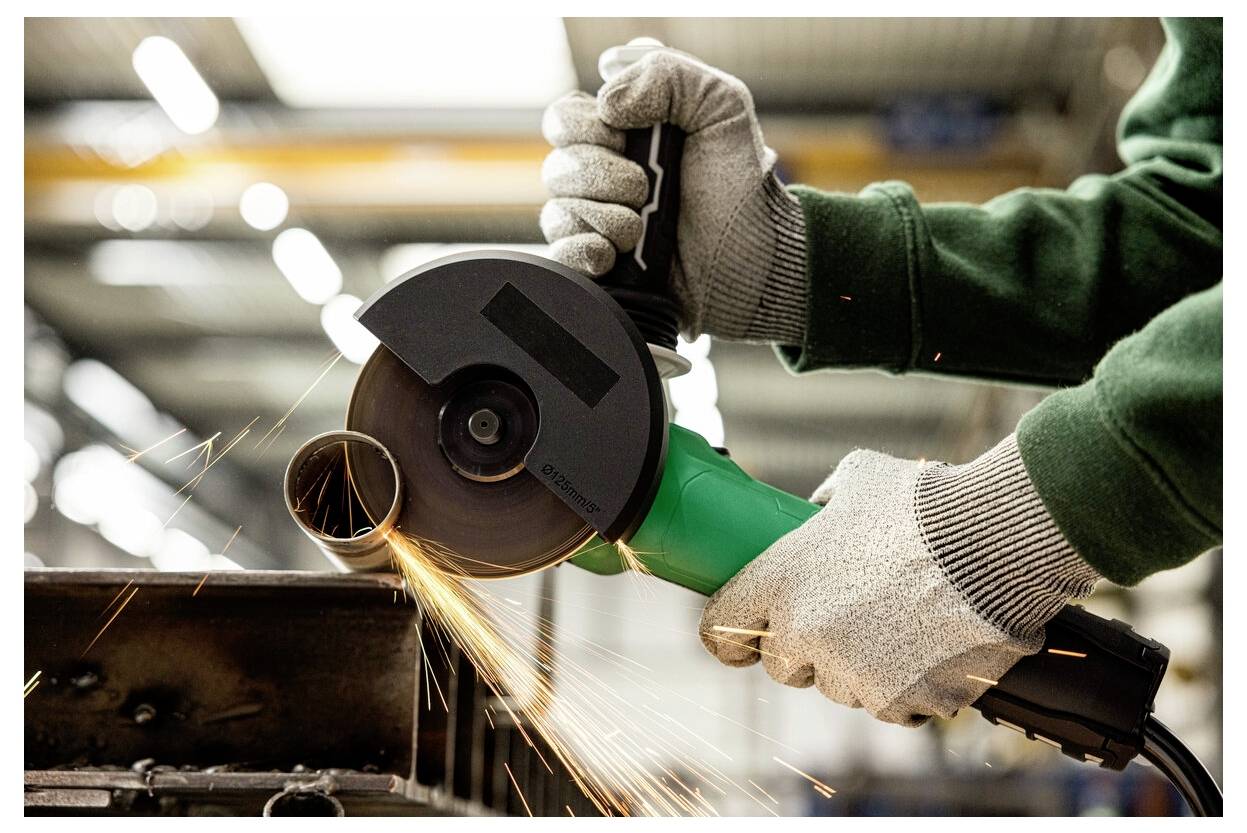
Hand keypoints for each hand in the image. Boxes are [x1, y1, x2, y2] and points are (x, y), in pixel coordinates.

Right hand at [540, 49, 807, 342]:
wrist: (754, 264)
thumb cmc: (740, 187)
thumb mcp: (723, 107)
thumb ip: (669, 76)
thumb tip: (608, 103)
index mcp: (624, 133)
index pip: (564, 117)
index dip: (586, 128)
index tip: (625, 139)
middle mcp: (604, 176)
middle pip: (558, 167)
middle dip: (602, 178)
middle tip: (645, 191)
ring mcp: (599, 224)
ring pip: (557, 213)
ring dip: (602, 218)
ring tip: (641, 232)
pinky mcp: (599, 268)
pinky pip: (558, 256)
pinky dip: (580, 252)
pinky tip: (611, 255)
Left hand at [699, 436, 1101, 725]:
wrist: (994, 542)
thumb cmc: (924, 504)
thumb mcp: (857, 480)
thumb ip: (823, 505)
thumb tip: (817, 514)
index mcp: (780, 579)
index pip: (721, 628)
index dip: (728, 636)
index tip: (739, 640)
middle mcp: (804, 633)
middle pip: (784, 666)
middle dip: (806, 649)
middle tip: (843, 621)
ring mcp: (850, 673)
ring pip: (841, 687)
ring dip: (861, 667)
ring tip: (902, 624)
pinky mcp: (898, 702)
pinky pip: (892, 706)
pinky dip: (908, 687)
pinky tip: (930, 649)